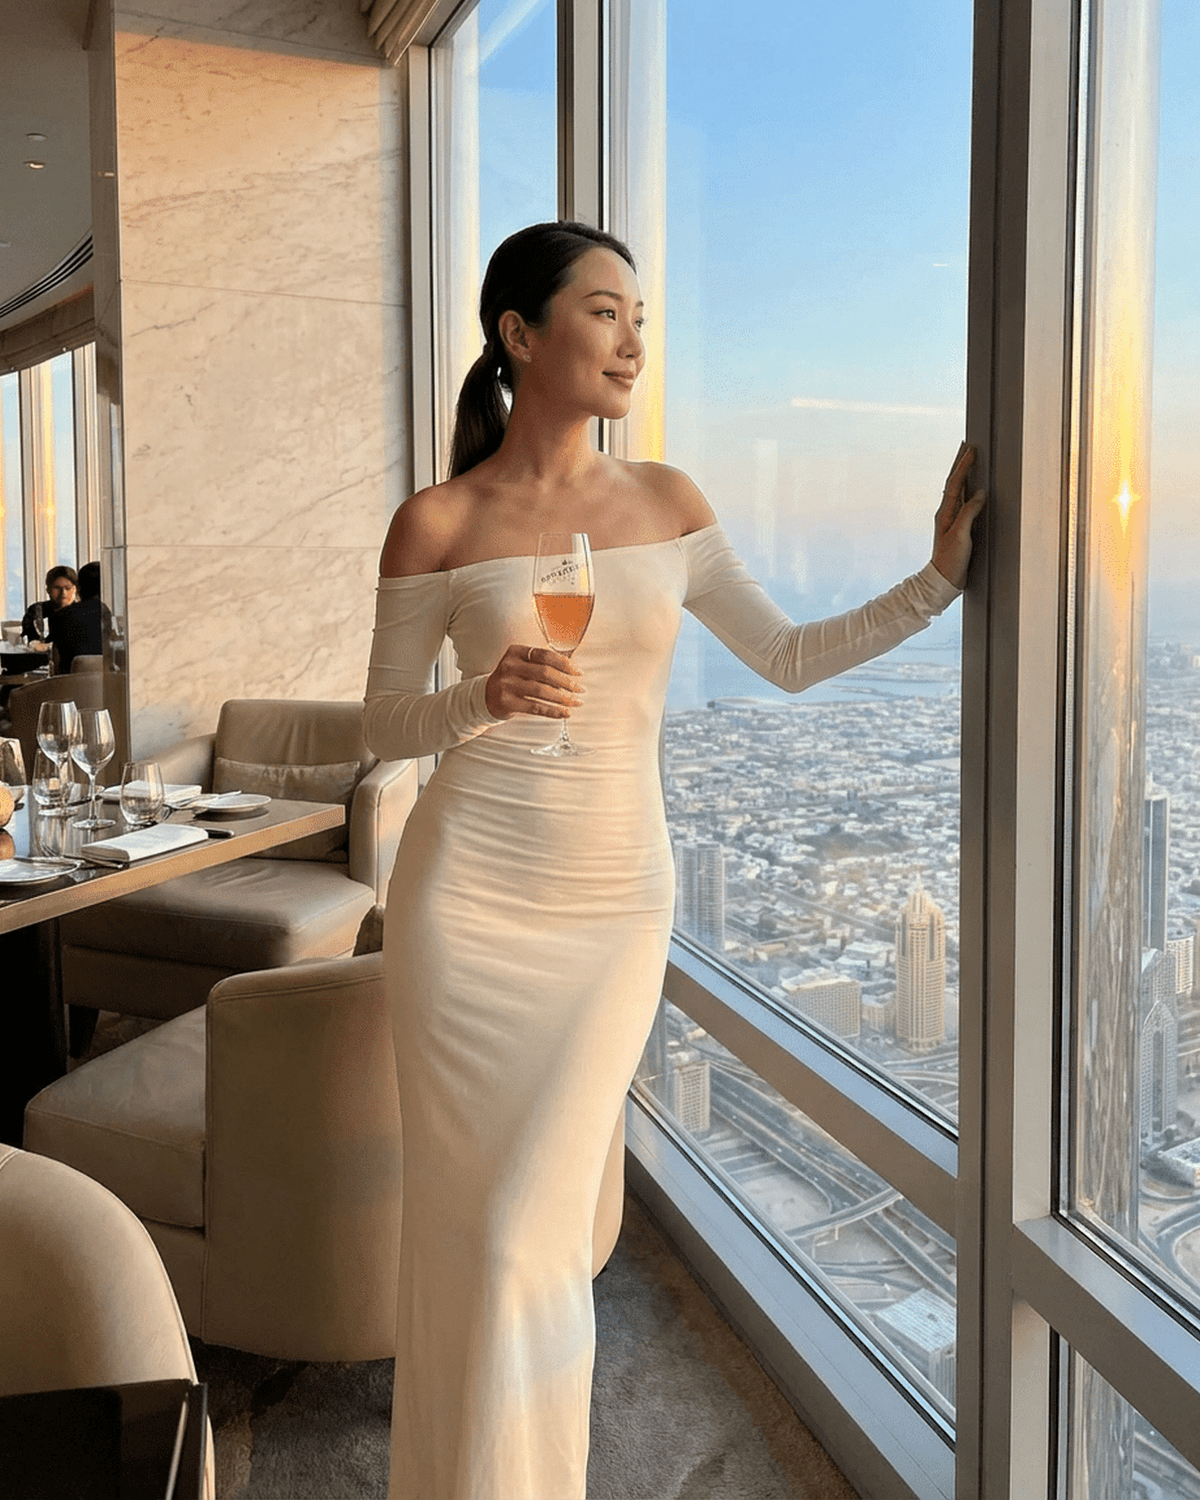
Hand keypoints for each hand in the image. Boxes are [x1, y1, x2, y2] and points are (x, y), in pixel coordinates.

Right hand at [485, 644, 584, 720]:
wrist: (485, 697)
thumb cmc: (511, 680)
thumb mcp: (521, 665)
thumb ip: (542, 664)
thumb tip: (573, 672)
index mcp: (515, 652)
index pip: (545, 655)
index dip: (565, 664)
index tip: (579, 672)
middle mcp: (509, 666)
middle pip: (545, 673)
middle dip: (567, 682)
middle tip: (580, 689)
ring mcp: (507, 684)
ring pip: (542, 691)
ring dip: (563, 698)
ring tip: (576, 702)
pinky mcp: (507, 702)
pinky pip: (535, 707)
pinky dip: (553, 711)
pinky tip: (565, 713)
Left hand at [931, 441, 985, 589]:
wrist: (944, 580)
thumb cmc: (950, 559)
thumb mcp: (960, 535)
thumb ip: (968, 512)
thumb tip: (979, 493)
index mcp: (945, 512)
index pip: (955, 483)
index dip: (963, 466)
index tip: (971, 449)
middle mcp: (947, 513)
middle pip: (955, 483)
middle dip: (961, 464)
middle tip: (968, 446)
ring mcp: (952, 520)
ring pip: (959, 490)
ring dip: (964, 474)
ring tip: (970, 460)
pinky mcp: (959, 527)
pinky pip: (964, 502)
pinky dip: (968, 490)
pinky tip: (973, 488)